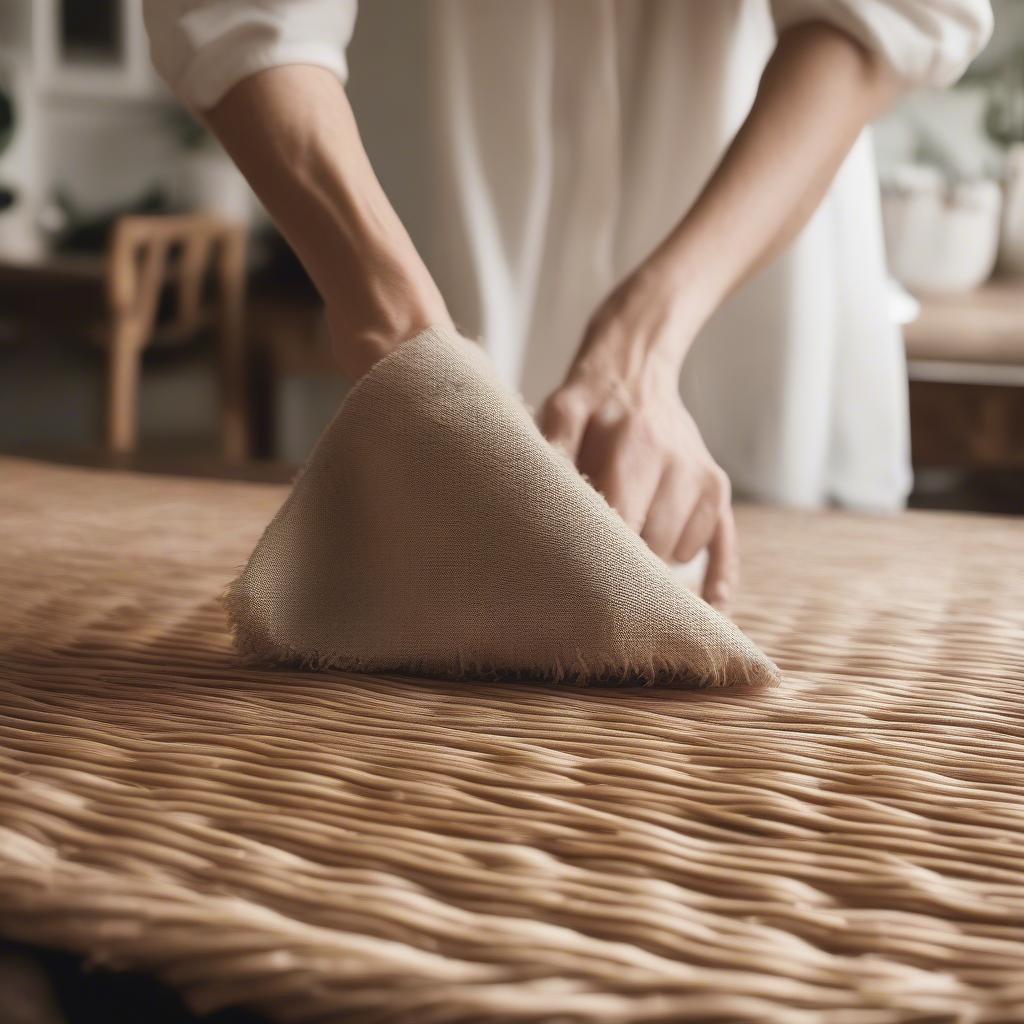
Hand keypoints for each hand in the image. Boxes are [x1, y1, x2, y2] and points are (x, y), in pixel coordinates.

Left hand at [539, 274, 737, 607]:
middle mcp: (675, 462)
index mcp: (634, 444)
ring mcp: (701, 478)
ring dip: (652, 562)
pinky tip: (712, 604)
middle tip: (595, 579)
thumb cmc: (588, 403)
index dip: (599, 555)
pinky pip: (724, 544)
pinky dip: (718, 578)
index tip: (576, 580)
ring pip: (679, 551)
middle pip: (651, 544)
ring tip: (624, 545)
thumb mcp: (561, 412)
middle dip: (625, 566)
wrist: (636, 370)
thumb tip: (534, 490)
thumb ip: (552, 448)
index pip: (620, 522)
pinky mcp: (717, 489)